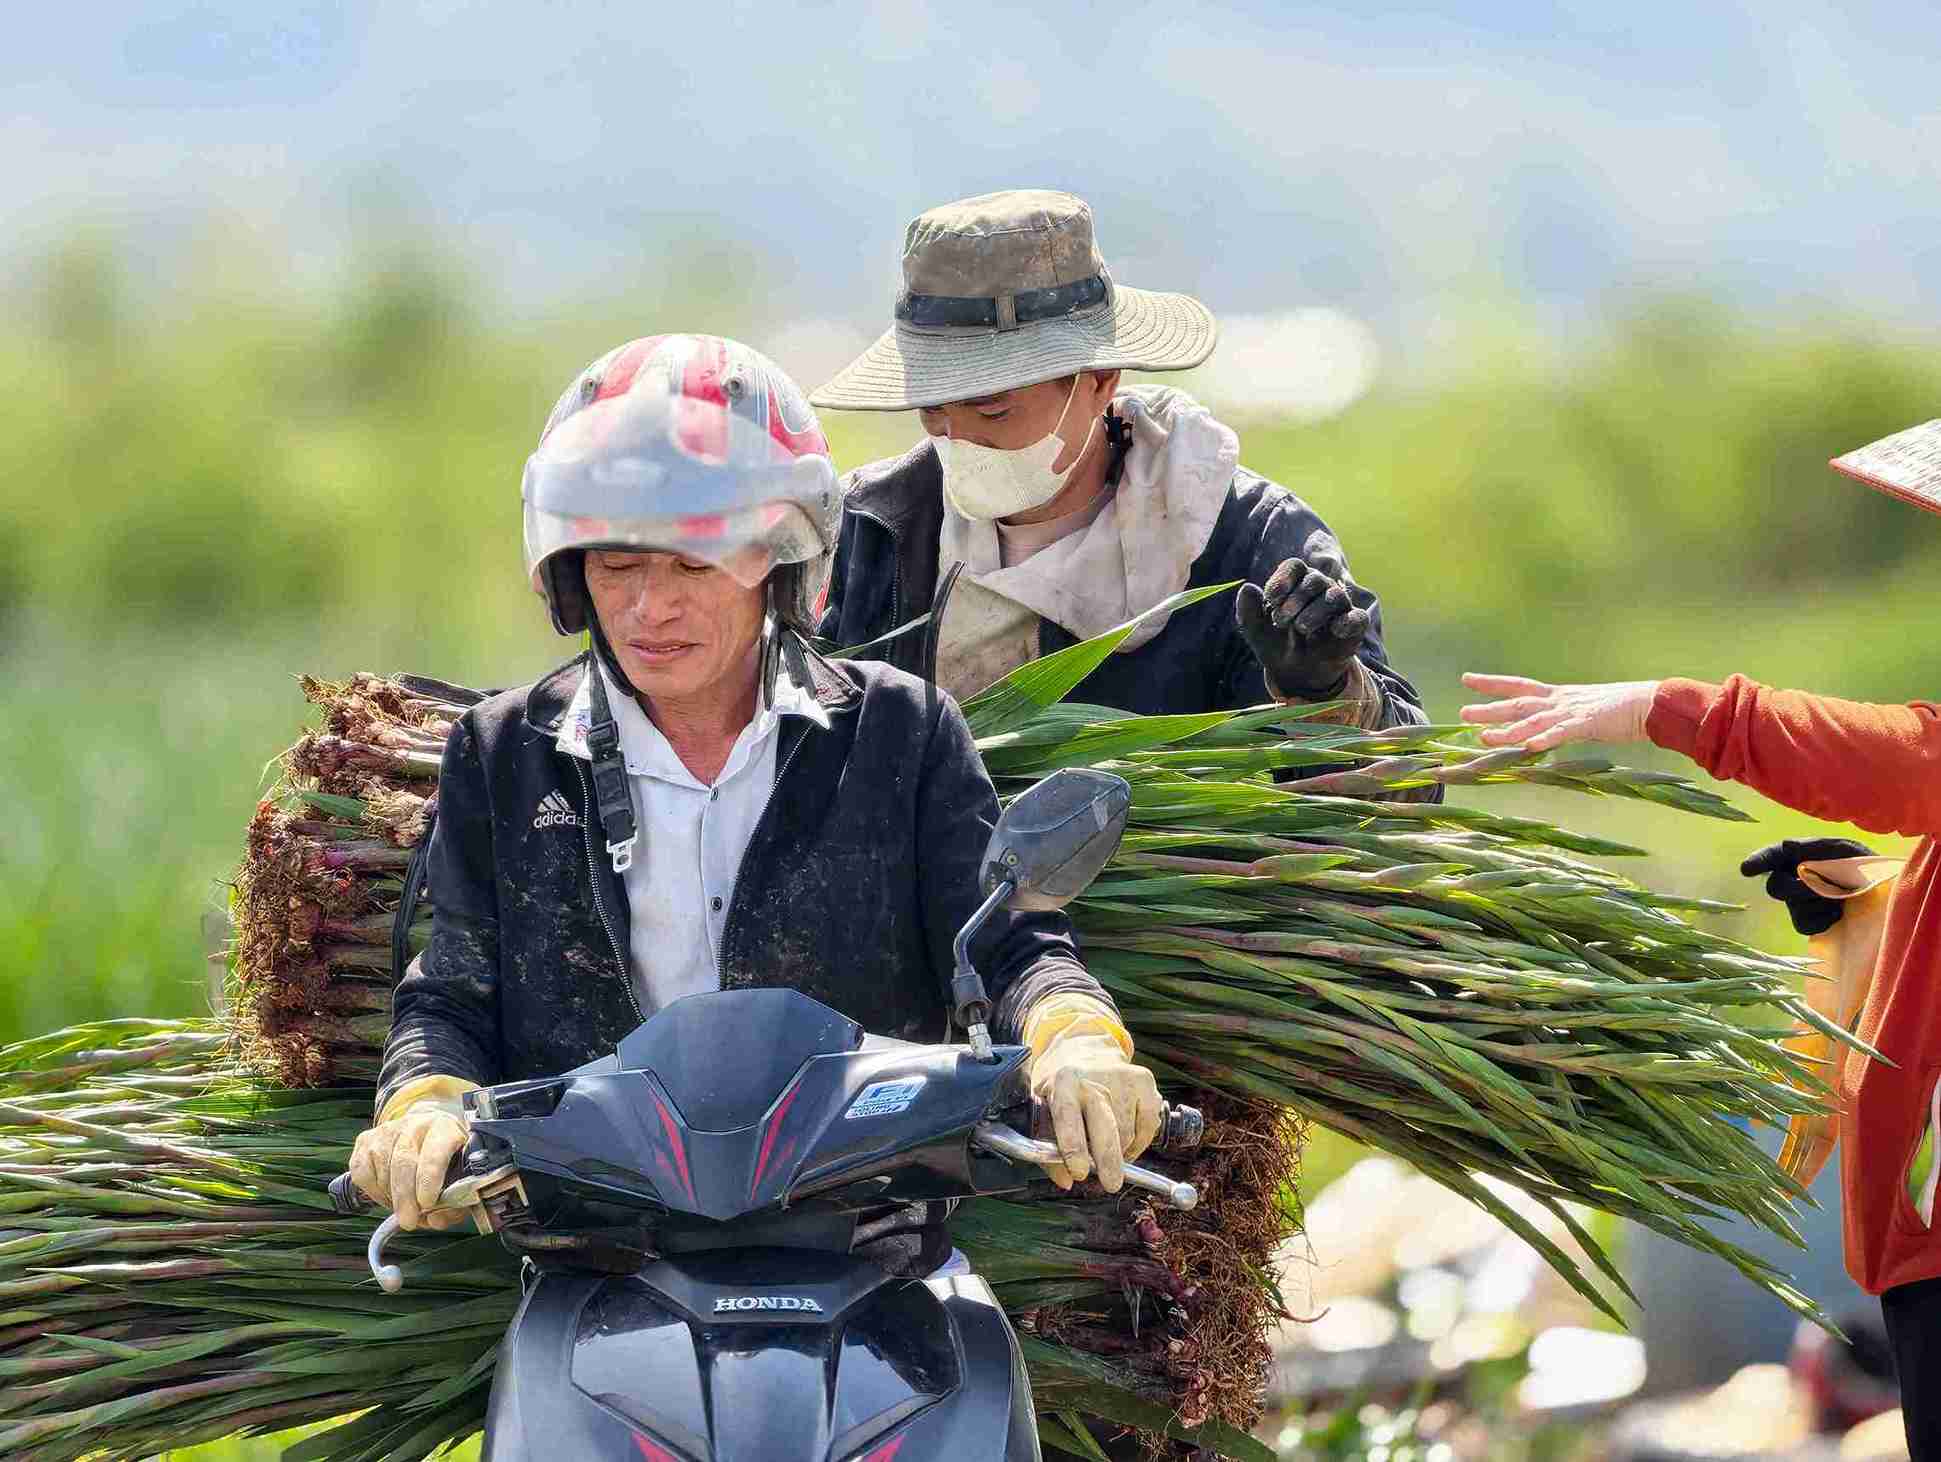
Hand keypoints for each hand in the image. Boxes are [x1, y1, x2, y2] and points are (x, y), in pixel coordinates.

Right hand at [349, 1105, 470, 1230]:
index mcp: (444, 1128)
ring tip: (405, 1208)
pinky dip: (374, 1191)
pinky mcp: (366, 1140)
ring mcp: (387, 1130)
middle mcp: (414, 1124)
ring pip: (383, 1169)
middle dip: (405, 1197)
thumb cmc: (446, 1162)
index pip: (434, 1152)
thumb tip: (434, 1219)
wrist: (427, 1137)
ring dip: (392, 1197)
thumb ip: (453, 1204)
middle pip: (404, 1162)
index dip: (429, 1179)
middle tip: (409, 1221)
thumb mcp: (460, 1180)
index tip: (427, 1204)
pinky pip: (362, 1173)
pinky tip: (388, 1195)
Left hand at [1029, 1033, 1162, 1192]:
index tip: (1078, 1172)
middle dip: (1108, 1161)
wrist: (1084, 1047)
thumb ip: (1047, 1147)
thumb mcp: (1041, 1107)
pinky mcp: (1144, 1081)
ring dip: (1118, 1153)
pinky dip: (1138, 1142)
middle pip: (1106, 1127)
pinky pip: (1148, 1126)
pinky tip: (1124, 1138)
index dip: (1073, 1146)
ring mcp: (1123, 1078)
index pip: (1068, 1116)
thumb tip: (1065, 1181)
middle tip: (1110, 1184)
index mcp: (1063, 1082)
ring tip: (1104, 1150)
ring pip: (1126, 1134)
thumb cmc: (1060, 1085)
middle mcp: (1094, 1077)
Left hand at [1236, 554, 1370, 699]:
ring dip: (1315, 612)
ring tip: (1301, 629)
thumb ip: (1248, 611)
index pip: (1294, 567)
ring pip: (1334, 596)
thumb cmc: (1277, 644)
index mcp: (1296, 584)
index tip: (1271, 598)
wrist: (1296, 674)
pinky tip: (1334, 630)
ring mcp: (1339, 607)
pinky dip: (1346, 622)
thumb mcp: (1256, 632)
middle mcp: (1320, 589)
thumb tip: (1247, 588)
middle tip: (1281, 621)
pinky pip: (1357, 617)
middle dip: (1295, 599)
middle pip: (1314, 579)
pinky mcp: (1353, 626)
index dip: (1283, 579)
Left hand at [1459, 674, 1660, 751]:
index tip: (1467, 679)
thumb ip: (1560, 719)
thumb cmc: (1619, 709)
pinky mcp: (1589, 724)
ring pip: (1534, 721)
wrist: (1651, 704)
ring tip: (1484, 737)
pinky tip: (1528, 746)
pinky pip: (1563, 733)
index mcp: (1558, 695)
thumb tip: (1541, 730)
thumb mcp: (1582, 711)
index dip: (1492, 683)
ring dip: (1508, 730)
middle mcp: (1560, 701)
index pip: (1518, 685)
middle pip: (1518, 704)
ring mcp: (1573, 712)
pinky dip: (1546, 739)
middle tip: (1462, 713)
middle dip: (1489, 709)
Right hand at [1741, 837, 1875, 935]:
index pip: (1771, 857)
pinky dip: (1823, 918)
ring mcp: (1799, 903)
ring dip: (1817, 903)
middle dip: (1795, 889)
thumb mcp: (1845, 848)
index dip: (1757, 862)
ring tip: (1840, 899)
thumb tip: (1788, 845)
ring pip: (1792, 907)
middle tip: (1816, 887)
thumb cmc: (1864, 865)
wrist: (1885, 893)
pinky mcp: (1810, 922)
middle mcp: (1793, 879)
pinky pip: (1805, 924)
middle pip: (1775, 887)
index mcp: (1799, 857)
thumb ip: (1816, 847)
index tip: (1747, 870)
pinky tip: (1838, 913)